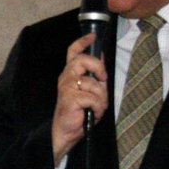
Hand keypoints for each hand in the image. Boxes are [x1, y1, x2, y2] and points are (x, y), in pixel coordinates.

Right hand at [51, 32, 108, 163]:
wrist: (65, 132)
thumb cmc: (78, 113)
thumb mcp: (90, 91)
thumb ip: (95, 77)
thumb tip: (103, 60)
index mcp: (70, 74)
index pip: (73, 52)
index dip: (82, 42)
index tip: (92, 36)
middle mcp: (66, 78)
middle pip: (82, 60)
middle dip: (98, 67)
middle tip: (103, 79)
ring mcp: (66, 87)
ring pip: (92, 83)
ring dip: (101, 97)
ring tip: (97, 107)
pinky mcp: (69, 99)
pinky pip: (92, 98)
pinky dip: (98, 107)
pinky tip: (93, 113)